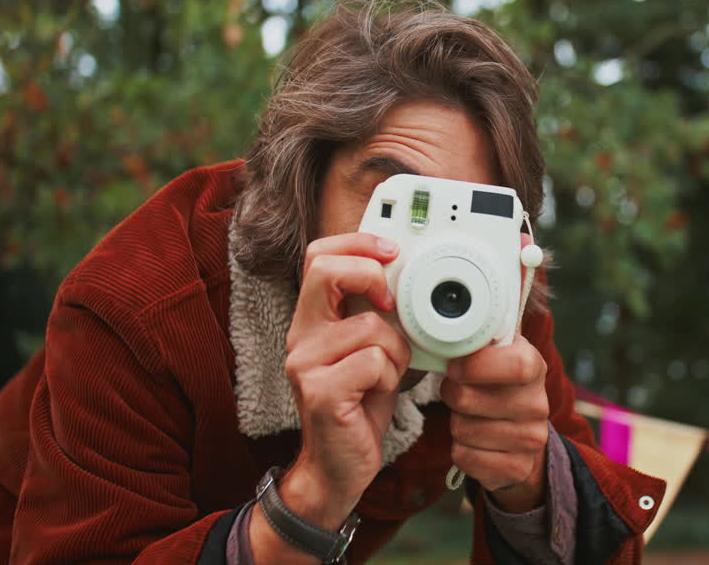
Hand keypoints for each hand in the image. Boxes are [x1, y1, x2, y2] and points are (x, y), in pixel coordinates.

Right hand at [280, 232, 411, 527]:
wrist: (338, 465)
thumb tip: (407, 273)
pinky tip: (378, 394)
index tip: (391, 251)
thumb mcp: (368, 348)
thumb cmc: (359, 405)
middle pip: (326, 270)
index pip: (319, 255)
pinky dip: (390, 376)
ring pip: (369, 325)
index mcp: (312, 320)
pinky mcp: (320, 392)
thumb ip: (376, 313)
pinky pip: (373, 361)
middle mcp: (301, 336)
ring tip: (385, 373)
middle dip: (371, 276)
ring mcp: (305, 364)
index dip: (357, 242)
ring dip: (395, 350)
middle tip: (391, 302)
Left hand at [442, 334, 550, 512]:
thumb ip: (478, 340)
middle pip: (468, 399)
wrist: (521, 438)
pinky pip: (464, 457)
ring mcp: (531, 439)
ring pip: (462, 430)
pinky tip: (475, 443)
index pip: (516, 364)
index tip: (454, 367)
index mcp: (533, 366)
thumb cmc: (496, 387)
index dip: (475, 365)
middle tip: (459, 393)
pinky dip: (460, 450)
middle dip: (452, 395)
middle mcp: (538, 404)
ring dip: (456, 423)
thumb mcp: (494, 356)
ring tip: (470, 417)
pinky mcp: (517, 468)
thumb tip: (447, 326)